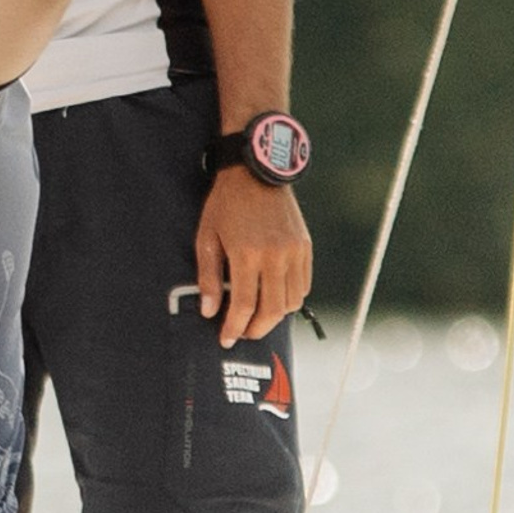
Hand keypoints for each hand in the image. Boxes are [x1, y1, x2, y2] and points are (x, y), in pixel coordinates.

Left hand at [197, 168, 312, 347]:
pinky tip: (273, 299)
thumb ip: (209, 278)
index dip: (234, 327)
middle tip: (241, 333)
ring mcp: (295, 252)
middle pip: (272, 310)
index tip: (226, 339)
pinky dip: (290, 299)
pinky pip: (303, 285)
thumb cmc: (225, 205)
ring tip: (255, 318)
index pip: (244, 306)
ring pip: (292, 302)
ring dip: (274, 316)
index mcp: (247, 255)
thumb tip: (209, 311)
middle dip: (256, 329)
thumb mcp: (207, 239)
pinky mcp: (306, 248)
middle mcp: (276, 256)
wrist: (256, 173)